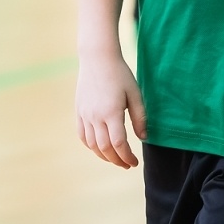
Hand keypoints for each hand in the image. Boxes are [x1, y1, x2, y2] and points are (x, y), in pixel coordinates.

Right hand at [75, 53, 146, 167]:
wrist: (97, 58)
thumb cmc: (120, 74)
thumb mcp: (135, 94)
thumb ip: (140, 117)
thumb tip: (143, 138)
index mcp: (112, 112)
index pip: (119, 144)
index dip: (127, 157)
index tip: (135, 162)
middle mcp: (96, 116)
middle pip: (105, 148)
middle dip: (117, 160)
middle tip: (127, 164)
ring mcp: (85, 114)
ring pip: (92, 145)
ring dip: (104, 156)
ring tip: (115, 158)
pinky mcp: (79, 111)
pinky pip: (82, 135)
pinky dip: (91, 146)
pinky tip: (100, 148)